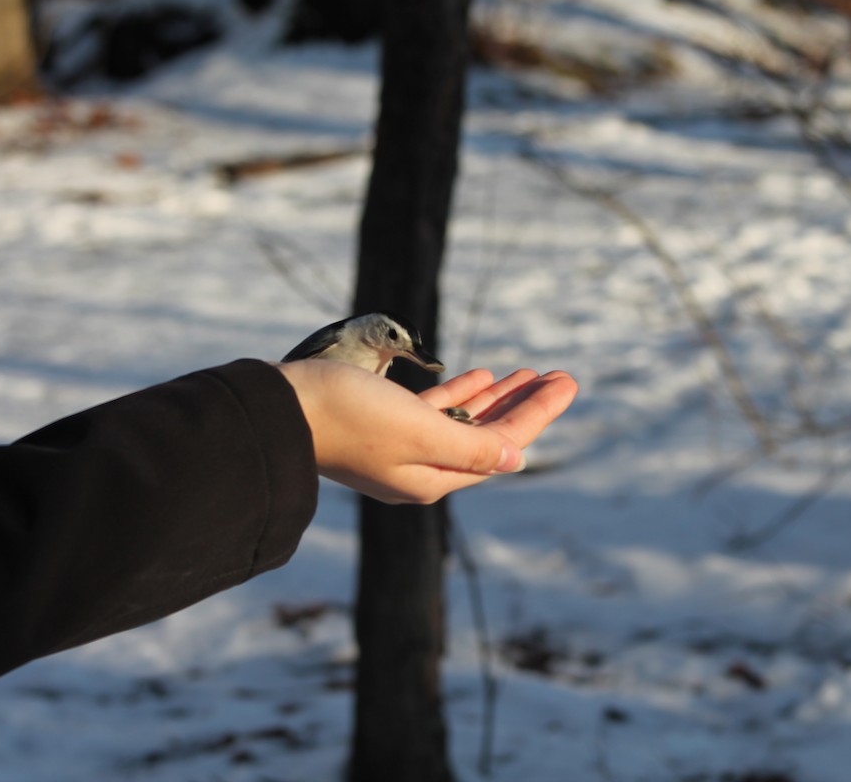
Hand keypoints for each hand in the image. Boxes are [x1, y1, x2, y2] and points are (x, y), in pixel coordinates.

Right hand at [274, 360, 577, 504]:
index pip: (502, 445)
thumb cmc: (350, 417)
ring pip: (464, 421)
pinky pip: (434, 412)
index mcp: (435, 477)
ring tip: (528, 373)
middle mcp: (421, 469)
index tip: (567, 382)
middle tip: (561, 376)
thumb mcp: (419, 432)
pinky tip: (479, 375)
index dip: (538, 412)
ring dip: (496, 396)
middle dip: (525, 405)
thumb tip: (517, 458)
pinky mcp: (381, 427)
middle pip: (488, 434)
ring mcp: (400, 449)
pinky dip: (459, 394)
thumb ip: (471, 445)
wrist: (283, 411)